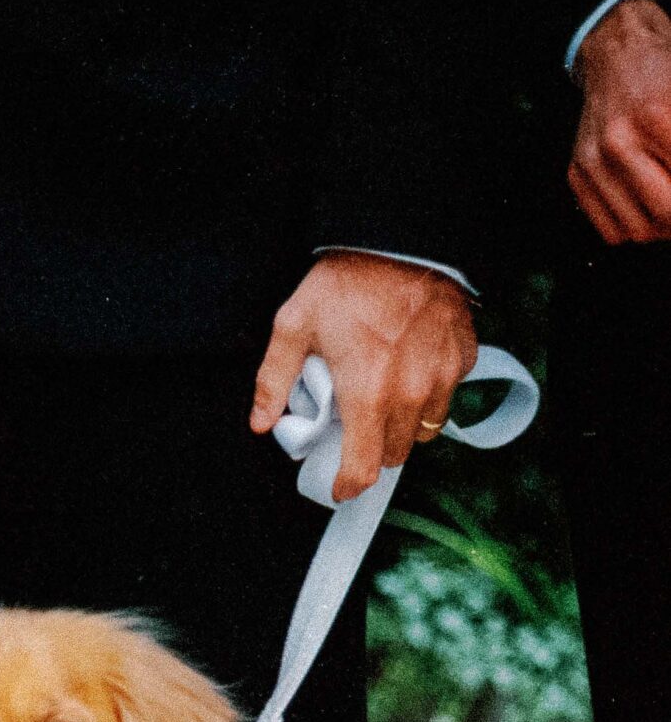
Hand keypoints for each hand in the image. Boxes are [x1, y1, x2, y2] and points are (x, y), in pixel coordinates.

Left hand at [250, 253, 476, 502]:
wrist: (401, 235)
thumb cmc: (347, 280)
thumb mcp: (295, 324)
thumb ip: (275, 379)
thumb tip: (261, 422)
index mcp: (366, 395)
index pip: (363, 469)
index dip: (347, 485)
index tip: (338, 486)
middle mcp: (409, 395)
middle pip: (393, 455)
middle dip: (371, 449)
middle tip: (354, 425)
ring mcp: (440, 378)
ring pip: (423, 431)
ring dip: (402, 425)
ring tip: (382, 396)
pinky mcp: (461, 359)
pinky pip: (445, 397)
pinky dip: (428, 393)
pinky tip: (409, 368)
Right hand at [571, 0, 670, 241]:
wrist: (617, 54)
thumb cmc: (662, 73)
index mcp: (656, 116)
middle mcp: (618, 142)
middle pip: (665, 214)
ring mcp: (594, 161)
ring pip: (638, 230)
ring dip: (662, 227)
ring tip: (669, 209)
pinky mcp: (577, 174)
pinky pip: (610, 229)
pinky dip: (634, 227)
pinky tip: (646, 209)